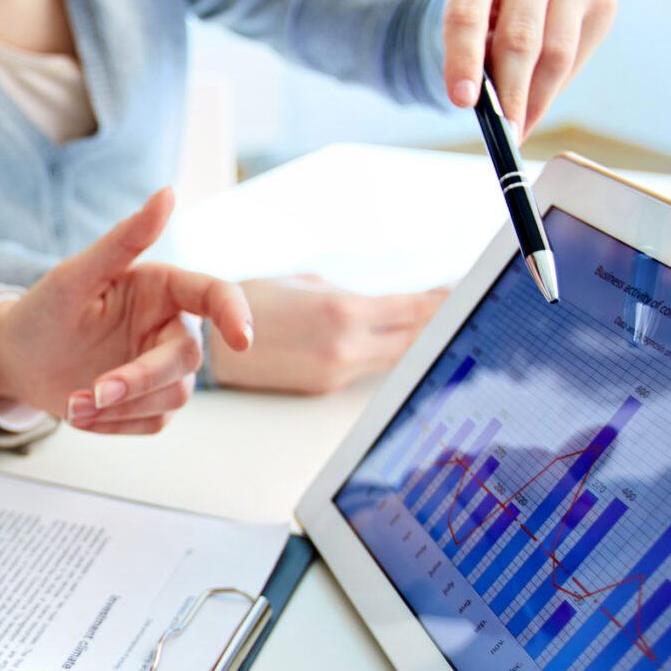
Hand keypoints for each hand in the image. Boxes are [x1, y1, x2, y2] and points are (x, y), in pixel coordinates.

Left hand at [0, 189, 250, 433]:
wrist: (17, 360)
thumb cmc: (45, 310)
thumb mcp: (76, 275)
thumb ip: (124, 240)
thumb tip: (168, 193)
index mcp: (162, 289)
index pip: (216, 295)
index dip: (236, 314)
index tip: (243, 340)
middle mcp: (169, 327)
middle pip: (186, 359)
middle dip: (141, 380)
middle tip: (92, 393)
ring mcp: (161, 368)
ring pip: (172, 397)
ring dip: (121, 408)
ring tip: (72, 405)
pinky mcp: (148, 404)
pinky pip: (151, 423)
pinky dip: (116, 425)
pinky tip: (79, 417)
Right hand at [207, 275, 449, 395]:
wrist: (211, 350)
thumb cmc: (247, 306)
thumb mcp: (302, 283)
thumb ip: (345, 292)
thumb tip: (374, 302)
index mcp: (343, 311)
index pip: (413, 307)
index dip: (441, 299)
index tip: (459, 289)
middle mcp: (347, 346)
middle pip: (414, 336)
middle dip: (435, 320)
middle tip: (454, 306)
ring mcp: (339, 371)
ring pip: (395, 356)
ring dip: (413, 338)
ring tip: (430, 321)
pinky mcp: (326, 387)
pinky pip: (367, 367)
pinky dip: (384, 351)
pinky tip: (391, 339)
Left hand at [443, 0, 615, 132]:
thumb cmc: (481, 11)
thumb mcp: (464, 25)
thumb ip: (474, 57)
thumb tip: (498, 114)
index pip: (467, 15)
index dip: (464, 61)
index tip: (463, 102)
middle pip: (519, 37)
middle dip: (510, 93)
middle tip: (503, 131)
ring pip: (556, 51)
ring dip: (537, 98)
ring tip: (519, 128)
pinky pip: (579, 54)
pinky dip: (555, 87)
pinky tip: (537, 102)